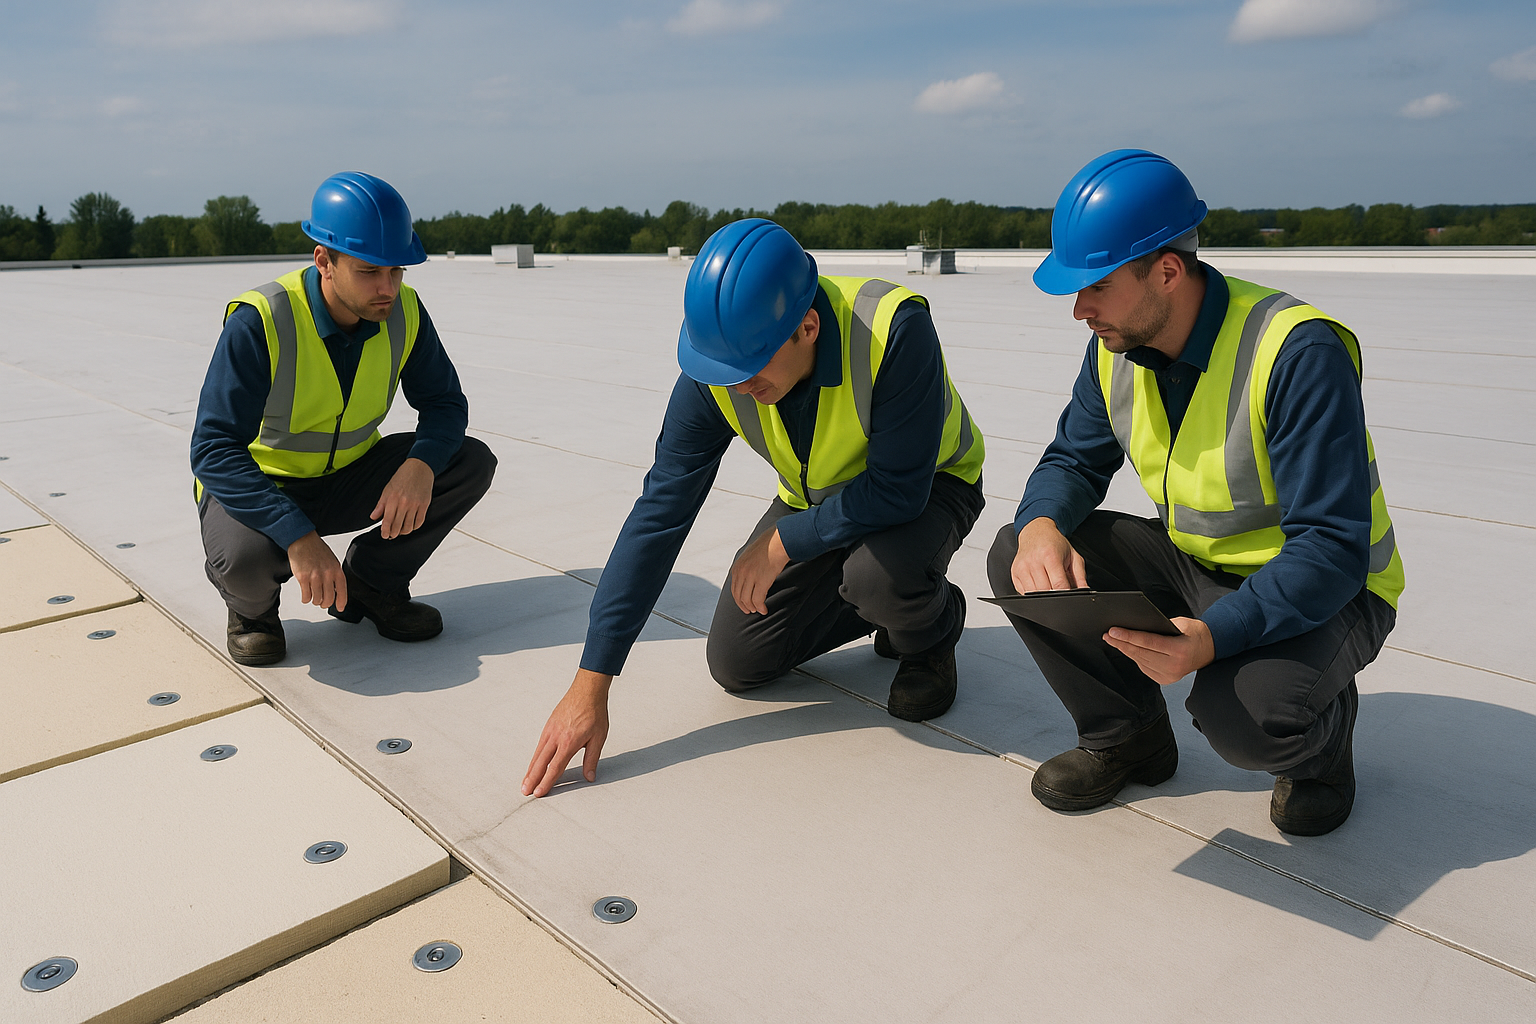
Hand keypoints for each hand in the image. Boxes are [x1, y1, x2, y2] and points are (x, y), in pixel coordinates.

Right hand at [288, 531, 346, 611]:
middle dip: (325, 604)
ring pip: (317, 599)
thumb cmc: (318, 550)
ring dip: (315, 601)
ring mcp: (314, 577)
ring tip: (313, 597)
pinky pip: (306, 596)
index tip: (340, 608)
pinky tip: (306, 595)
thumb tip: (335, 592)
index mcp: (336, 570)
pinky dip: (306, 599)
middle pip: (328, 599)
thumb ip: (335, 576)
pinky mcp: (302, 578)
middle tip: (322, 603)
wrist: (303, 540)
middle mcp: (327, 574)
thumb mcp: (332, 561)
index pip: (342, 591)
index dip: (341, 602)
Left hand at [371, 457, 433, 539]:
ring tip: (400, 531)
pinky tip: (410, 526)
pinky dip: (414, 527)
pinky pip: (419, 522)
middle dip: (393, 533)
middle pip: (398, 526)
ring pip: (409, 526)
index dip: (385, 530)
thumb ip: (380, 505)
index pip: (387, 520)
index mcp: (392, 498)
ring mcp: (415, 505)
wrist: (419, 467)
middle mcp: (404, 503)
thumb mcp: (387, 489)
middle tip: (391, 535)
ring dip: (404, 532)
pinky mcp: (424, 505)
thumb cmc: (403, 476)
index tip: (384, 535)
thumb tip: (374, 517)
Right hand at [522, 670, 612, 797]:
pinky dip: (535, 757)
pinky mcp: (548, 726)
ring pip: (537, 754)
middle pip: (541, 763)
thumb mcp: (599, 738)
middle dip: (532, 779)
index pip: (555, 767)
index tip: (539, 793)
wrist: (587, 691)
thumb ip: (592, 759)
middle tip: (525, 792)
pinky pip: (539, 745)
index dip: (546, 782)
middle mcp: (556, 737)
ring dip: (530, 770)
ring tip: (525, 783)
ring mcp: (550, 731)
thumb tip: (589, 777)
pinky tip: (533, 764)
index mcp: (569, 742)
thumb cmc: (595, 714)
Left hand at [730, 527, 789, 614]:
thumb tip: (748, 578)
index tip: (744, 604)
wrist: (779, 540)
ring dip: (752, 608)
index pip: (734, 588)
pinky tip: (764, 609)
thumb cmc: (769, 546)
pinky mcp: (762, 580)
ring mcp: (751, 576)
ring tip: (758, 610)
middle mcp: (741, 572)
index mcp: (737, 566)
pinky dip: (760, 607)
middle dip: (744, 606)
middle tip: (750, 610)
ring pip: (747, 600)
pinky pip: (758, 599)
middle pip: (738, 596)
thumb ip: (746, 566)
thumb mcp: (750, 555)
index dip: (738, 599)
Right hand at [1011, 516, 1087, 592]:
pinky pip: (1024, 593)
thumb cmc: (1054, 544)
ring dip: (1043, 595)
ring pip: (1033, 595)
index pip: (1058, 585)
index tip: (1069, 596)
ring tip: (1049, 583)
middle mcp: (1033, 561)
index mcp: (1050, 555)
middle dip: (1055, 595)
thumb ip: (1080, 576)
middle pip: (1045, 592)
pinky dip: (1033, 594)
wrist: (1036, 532)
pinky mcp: (1015, 574)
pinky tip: (1039, 583)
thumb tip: (1084, 592)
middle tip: (1060, 588)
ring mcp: (1022, 568)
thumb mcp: (1073, 556)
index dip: (1066, 594)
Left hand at [1104, 617, 1214, 686]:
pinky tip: (1127, 649)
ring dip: (1126, 650)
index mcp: (1179, 650)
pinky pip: (1144, 667)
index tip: (1113, 631)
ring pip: (1140, 661)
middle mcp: (1174, 666)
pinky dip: (1135, 657)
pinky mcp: (1165, 680)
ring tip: (1113, 640)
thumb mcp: (1181, 623)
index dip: (1128, 636)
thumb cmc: (1195, 633)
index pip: (1148, 642)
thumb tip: (1135, 626)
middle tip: (1108, 635)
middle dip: (1122, 643)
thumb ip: (1159, 626)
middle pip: (1141, 653)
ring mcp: (1169, 675)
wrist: (1210, 649)